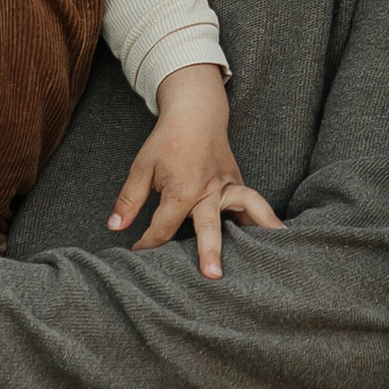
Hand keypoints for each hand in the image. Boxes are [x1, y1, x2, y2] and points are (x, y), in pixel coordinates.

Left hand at [109, 65, 281, 278]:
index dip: (148, 243)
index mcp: (182, 188)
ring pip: (247, 206)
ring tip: (274, 247)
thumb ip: (129, 200)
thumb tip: (115, 227)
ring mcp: (227, 184)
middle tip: (213, 275)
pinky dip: (260, 216)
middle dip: (209, 251)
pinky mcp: (237, 181)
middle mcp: (208, 189)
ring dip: (260, 225)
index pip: (163, 227)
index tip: (138, 253)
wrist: (196, 112)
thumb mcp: (142, 167)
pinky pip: (250, 201)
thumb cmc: (167, 140)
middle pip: (209, 225)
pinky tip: (270, 234)